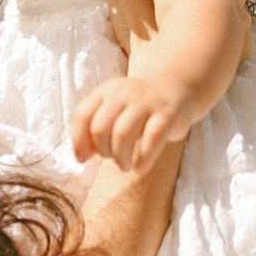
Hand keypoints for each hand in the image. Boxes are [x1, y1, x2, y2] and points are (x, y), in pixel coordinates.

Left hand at [70, 74, 197, 172]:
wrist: (176, 88)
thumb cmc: (138, 107)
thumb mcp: (113, 109)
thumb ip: (95, 127)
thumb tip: (81, 156)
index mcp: (106, 91)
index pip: (82, 115)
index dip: (78, 141)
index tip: (83, 158)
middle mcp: (124, 93)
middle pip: (99, 127)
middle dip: (102, 151)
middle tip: (112, 159)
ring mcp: (147, 102)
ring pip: (121, 134)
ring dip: (119, 157)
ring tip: (125, 165)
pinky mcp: (168, 115)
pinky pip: (151, 139)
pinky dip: (143, 158)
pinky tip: (140, 168)